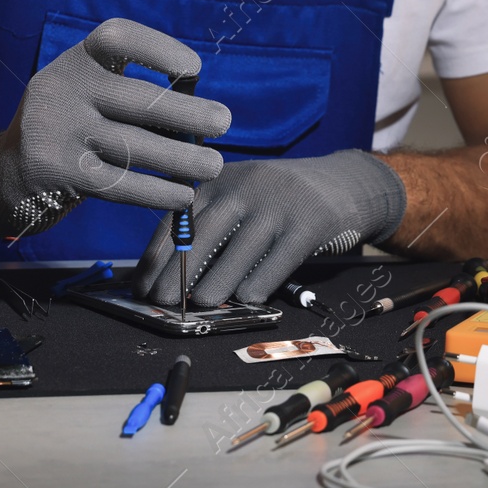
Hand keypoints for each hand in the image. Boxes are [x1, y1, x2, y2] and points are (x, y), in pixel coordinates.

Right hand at [0, 17, 229, 238]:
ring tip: (213, 166)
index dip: (161, 48)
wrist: (6, 173)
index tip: (194, 70)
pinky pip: (122, 183)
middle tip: (223, 122)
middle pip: (139, 100)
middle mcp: (62, 88)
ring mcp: (58, 132)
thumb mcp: (87, 92)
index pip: (118, 38)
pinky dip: (159, 191)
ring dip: (184, 159)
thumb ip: (131, 92)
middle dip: (189, 114)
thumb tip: (199, 110)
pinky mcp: (60, 174)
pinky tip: (183, 195)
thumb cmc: (71, 125)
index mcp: (75, 60)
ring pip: (136, 146)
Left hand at [132, 149, 406, 305]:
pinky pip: (275, 264)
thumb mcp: (243, 197)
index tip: (142, 287)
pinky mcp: (308, 225)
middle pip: (201, 236)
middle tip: (161, 304)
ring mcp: (277, 205)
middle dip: (176, 274)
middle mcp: (244, 187)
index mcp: (220, 180)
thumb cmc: (281, 200)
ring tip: (200, 307)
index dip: (156, 257)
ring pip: (236, 254)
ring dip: (214, 286)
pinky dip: (257, 286)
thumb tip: (169, 275)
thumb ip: (211, 224)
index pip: (177, 220)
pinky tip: (246, 302)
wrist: (345, 183)